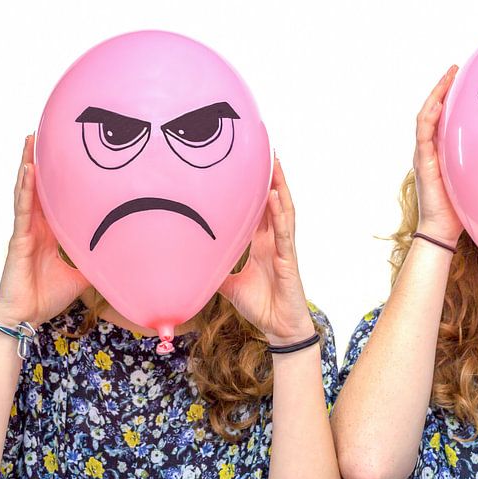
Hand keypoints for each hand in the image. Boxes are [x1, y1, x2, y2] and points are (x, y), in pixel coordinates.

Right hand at [0, 134, 90, 327]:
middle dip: (40, 159)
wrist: (27, 317)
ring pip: (27, 191)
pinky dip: (25, 188)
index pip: (55, 196)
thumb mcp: (83, 273)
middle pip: (39, 186)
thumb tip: (126, 253)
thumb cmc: (49, 295)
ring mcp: (26, 230)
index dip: (58, 175)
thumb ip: (98, 258)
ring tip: (30, 138)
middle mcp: (37, 225)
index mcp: (50, 230)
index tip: (66, 151)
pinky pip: (23, 209)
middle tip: (44, 130)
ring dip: (28, 164)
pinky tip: (27, 170)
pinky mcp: (19, 239)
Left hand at [218, 157, 314, 345]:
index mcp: (262, 243)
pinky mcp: (288, 259)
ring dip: (279, 185)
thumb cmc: (260, 306)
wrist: (277, 328)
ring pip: (283, 210)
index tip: (250, 165)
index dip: (256, 187)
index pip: (259, 209)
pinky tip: (275, 196)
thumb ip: (214, 271)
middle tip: (266, 150)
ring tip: (274, 162)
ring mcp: (283, 248)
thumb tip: (189, 264)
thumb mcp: (229, 285)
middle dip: (271, 176)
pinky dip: (280, 213)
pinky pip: (284, 232)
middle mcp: (274, 240)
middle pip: (274, 201)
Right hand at [413, 65, 463, 245]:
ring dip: (435, 95)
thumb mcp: (474, 177)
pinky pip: (423, 133)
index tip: (460, 78)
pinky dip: (429, 117)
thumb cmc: (460, 208)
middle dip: (441, 88)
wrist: (442, 230)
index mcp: (440, 150)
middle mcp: (428, 148)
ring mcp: (423, 154)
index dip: (448, 96)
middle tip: (454, 68)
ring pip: (424, 116)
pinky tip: (439, 104)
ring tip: (446, 77)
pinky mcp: (422, 162)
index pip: (441, 116)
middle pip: (431, 110)